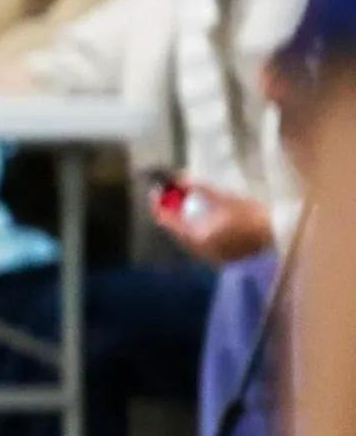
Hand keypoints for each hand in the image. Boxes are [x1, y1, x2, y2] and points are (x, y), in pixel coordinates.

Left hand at [155, 178, 276, 263]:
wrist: (279, 234)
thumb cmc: (252, 215)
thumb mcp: (223, 198)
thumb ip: (198, 188)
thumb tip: (178, 178)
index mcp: (197, 237)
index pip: (165, 221)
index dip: (158, 203)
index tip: (156, 189)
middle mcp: (199, 251)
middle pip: (173, 230)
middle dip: (169, 211)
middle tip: (169, 193)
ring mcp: (209, 256)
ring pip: (184, 237)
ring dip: (180, 220)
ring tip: (182, 202)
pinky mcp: (219, 258)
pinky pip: (196, 243)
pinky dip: (192, 229)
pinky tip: (198, 217)